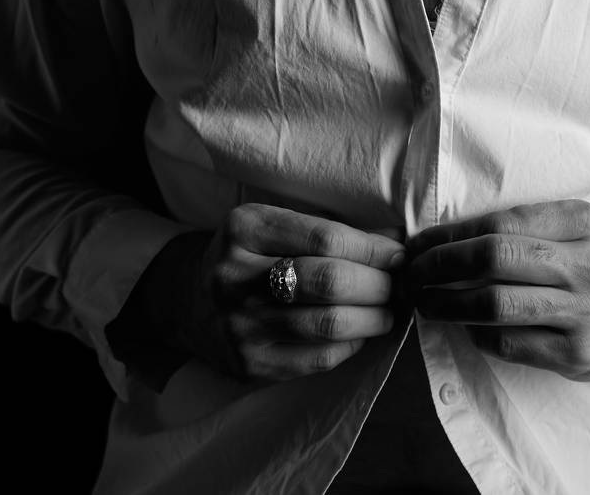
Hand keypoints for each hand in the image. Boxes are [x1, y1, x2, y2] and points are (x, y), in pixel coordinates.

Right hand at [128, 204, 405, 382]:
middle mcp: (236, 275)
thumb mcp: (271, 224)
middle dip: (377, 284)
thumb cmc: (248, 254)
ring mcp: (240, 324)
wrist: (189, 301)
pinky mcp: (248, 363)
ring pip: (326, 324)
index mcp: (245, 228)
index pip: (325, 238)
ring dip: (372, 319)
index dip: (372, 249)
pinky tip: (359, 334)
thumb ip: (325, 230)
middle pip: (328, 281)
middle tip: (399, 286)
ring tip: (388, 311)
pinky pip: (315, 359)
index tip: (400, 255)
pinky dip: (349, 346)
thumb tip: (394, 244)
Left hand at [405, 199, 589, 381]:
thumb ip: (522, 228)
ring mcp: (585, 312)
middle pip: (495, 258)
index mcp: (581, 221)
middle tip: (412, 274)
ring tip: (424, 303)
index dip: (451, 235)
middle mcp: (587, 264)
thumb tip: (442, 239)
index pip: (500, 223)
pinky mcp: (578, 353)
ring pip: (497, 304)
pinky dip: (478, 334)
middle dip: (441, 266)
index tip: (418, 244)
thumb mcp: (572, 229)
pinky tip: (464, 327)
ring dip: (448, 304)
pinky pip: (510, 343)